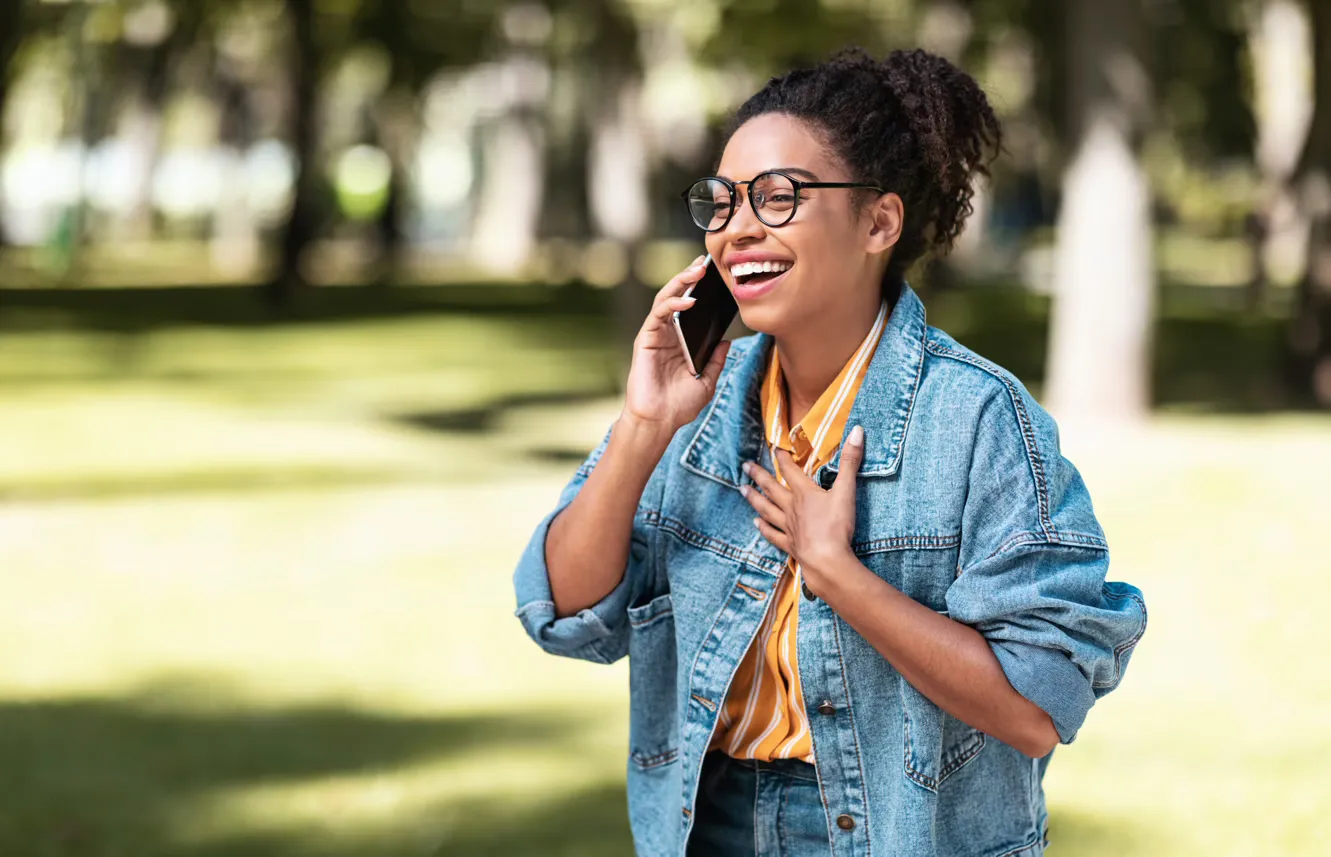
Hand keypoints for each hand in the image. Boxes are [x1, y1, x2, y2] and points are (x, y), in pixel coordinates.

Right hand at [621, 255, 731, 433]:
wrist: (659, 422)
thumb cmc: (679, 405)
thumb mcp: (707, 381)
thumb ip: (716, 360)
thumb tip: (727, 341)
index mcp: (681, 340)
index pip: (690, 307)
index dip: (700, 290)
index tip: (716, 275)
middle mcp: (668, 334)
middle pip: (678, 297)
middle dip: (690, 277)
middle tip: (705, 262)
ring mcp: (656, 335)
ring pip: (666, 299)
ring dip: (681, 283)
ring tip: (697, 271)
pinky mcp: (646, 339)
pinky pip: (658, 315)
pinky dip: (672, 304)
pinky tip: (688, 300)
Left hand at [742, 425, 865, 596]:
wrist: (827, 559)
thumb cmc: (837, 526)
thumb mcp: (847, 491)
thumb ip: (851, 461)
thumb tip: (857, 430)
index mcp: (805, 493)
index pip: (791, 471)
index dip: (783, 459)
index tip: (774, 449)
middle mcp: (792, 508)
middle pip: (772, 488)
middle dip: (759, 475)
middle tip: (745, 466)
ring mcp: (789, 527)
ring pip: (767, 509)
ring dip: (754, 499)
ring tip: (742, 490)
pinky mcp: (790, 545)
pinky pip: (773, 534)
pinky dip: (764, 528)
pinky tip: (756, 523)